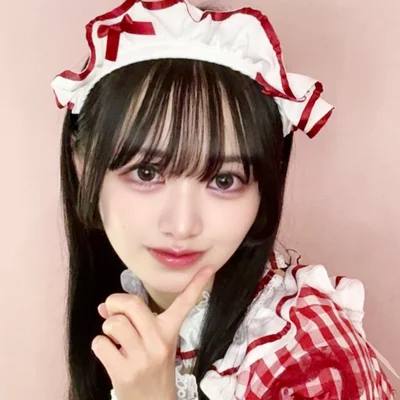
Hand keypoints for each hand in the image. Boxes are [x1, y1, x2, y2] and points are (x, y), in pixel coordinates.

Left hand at [92, 267, 212, 399]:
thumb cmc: (152, 366)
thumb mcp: (151, 341)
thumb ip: (133, 320)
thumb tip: (104, 306)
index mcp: (169, 330)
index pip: (185, 304)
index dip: (197, 284)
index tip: (209, 267)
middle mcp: (159, 341)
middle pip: (131, 304)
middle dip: (115, 303)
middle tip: (113, 312)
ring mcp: (142, 358)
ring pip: (113, 323)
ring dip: (107, 328)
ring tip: (116, 340)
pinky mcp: (124, 373)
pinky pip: (101, 344)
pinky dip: (100, 345)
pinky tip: (111, 355)